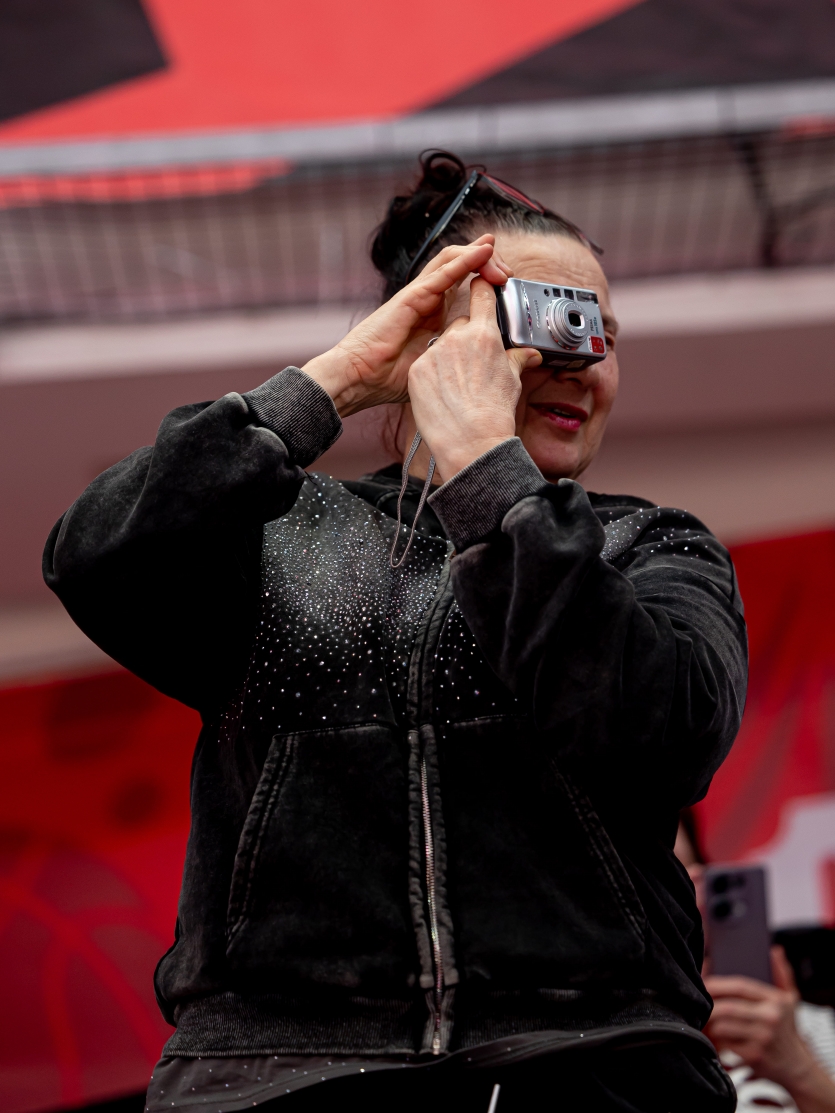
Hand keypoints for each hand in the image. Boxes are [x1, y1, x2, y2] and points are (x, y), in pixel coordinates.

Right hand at [301, 236, 511, 416]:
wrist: (359, 380)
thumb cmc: (388, 378)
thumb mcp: (435, 367)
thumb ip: (458, 359)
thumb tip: (488, 368)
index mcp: (433, 313)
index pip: (462, 283)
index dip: (486, 277)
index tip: (508, 284)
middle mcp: (427, 298)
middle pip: (460, 265)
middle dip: (487, 262)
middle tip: (508, 272)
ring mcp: (419, 295)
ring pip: (452, 259)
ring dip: (479, 255)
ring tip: (498, 260)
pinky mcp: (412, 297)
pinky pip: (442, 272)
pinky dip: (465, 260)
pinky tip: (483, 252)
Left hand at [406, 276, 541, 481]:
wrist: (471, 441)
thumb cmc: (494, 413)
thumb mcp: (512, 381)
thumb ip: (517, 359)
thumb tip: (531, 354)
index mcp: (484, 334)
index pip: (480, 293)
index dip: (481, 286)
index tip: (481, 284)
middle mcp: (457, 337)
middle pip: (460, 324)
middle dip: (466, 339)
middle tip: (472, 367)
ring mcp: (434, 353)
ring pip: (441, 345)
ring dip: (448, 358)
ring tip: (458, 386)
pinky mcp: (417, 370)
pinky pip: (426, 364)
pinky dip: (432, 375)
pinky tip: (443, 394)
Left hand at [705, 947, 834, 1111]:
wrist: (797, 1067)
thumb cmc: (787, 1030)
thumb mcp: (790, 999)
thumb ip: (782, 973)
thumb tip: (775, 951)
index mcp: (776, 1000)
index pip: (740, 986)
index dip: (718, 983)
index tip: (704, 983)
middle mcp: (771, 1018)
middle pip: (727, 1007)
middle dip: (708, 1005)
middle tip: (698, 1004)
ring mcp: (763, 1038)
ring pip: (723, 1026)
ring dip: (711, 1024)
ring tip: (706, 1020)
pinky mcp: (755, 1056)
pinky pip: (726, 1044)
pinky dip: (718, 1040)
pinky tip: (717, 1038)